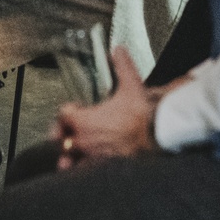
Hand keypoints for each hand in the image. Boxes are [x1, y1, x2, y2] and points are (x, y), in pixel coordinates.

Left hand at [54, 47, 161, 169]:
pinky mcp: (104, 168)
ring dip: (69, 154)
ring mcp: (93, 156)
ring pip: (70, 157)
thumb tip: (118, 49)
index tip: (76, 108)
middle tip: (66, 130)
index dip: (69, 109)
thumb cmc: (142, 115)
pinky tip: (88, 165)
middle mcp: (84, 140)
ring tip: (70, 154)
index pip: (64, 114)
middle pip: (62, 137)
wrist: (158, 137)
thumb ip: (122, 65)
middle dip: (63, 132)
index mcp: (85, 121)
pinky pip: (86, 170)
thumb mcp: (131, 85)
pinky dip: (83, 167)